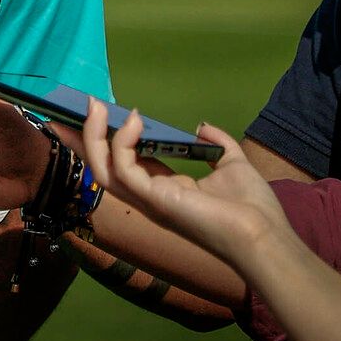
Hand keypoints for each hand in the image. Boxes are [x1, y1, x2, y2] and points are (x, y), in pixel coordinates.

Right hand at [80, 104, 288, 268]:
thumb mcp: (233, 165)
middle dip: (83, 139)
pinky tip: (133, 121)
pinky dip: (122, 143)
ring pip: (102, 169)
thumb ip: (217, 144)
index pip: (125, 163)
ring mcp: (148, 199)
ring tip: (95, 106)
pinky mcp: (153, 199)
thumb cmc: (251, 207)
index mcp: (164, 190)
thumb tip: (202, 126)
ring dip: (93, 136)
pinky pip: (124, 169)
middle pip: (102, 167)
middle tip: (76, 108)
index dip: (107, 140)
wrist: (265, 234)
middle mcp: (148, 196)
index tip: (94, 115)